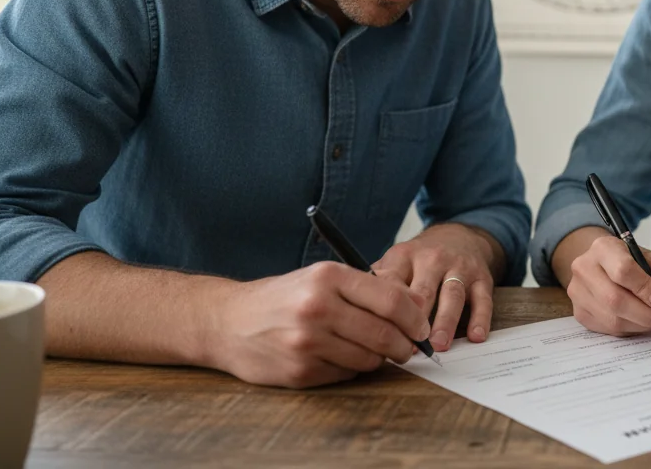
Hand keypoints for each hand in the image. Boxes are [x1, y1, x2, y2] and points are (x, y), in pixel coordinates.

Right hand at [208, 260, 430, 388]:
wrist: (228, 322)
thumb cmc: (284, 297)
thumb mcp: (322, 278)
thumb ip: (368, 289)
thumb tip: (418, 307)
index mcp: (327, 278)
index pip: (391, 300)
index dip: (415, 318)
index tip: (422, 327)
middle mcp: (317, 307)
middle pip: (384, 333)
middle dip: (405, 345)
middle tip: (408, 347)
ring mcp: (307, 342)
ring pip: (369, 358)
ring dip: (378, 358)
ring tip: (370, 349)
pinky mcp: (299, 370)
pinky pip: (346, 373)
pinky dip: (351, 368)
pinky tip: (339, 356)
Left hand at [372, 223, 502, 351]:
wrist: (460, 237)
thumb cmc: (420, 259)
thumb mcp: (396, 261)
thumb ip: (377, 283)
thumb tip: (352, 310)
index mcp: (404, 256)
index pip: (393, 282)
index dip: (387, 309)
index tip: (382, 334)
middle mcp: (433, 259)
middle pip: (423, 290)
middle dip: (416, 319)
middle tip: (410, 346)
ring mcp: (460, 268)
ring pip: (453, 295)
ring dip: (446, 321)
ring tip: (439, 345)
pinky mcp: (482, 278)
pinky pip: (484, 299)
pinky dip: (481, 319)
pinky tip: (476, 336)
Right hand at [566, 231, 650, 335]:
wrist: (609, 268)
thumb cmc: (637, 264)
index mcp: (604, 247)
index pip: (622, 270)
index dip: (645, 289)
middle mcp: (584, 267)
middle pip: (614, 299)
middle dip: (644, 314)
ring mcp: (577, 292)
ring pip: (611, 318)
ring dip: (638, 324)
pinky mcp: (579, 312)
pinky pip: (606, 329)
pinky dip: (628, 329)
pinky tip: (636, 321)